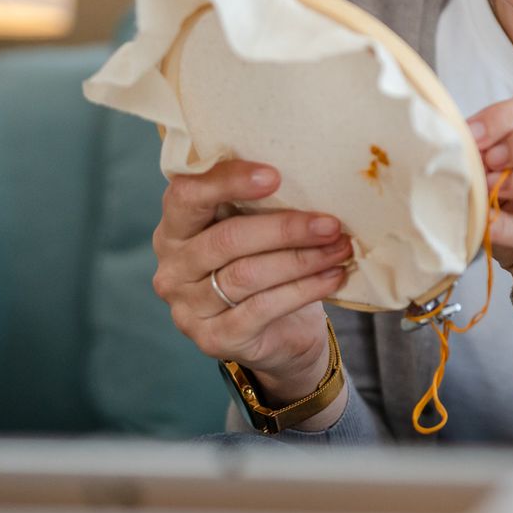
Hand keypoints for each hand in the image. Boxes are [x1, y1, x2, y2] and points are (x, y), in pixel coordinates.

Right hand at [152, 159, 351, 403]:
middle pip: (227, 239)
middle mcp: (173, 268)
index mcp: (175, 229)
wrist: (278, 334)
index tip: (275, 175)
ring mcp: (188, 307)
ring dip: (302, 259)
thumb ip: (262, 204)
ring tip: (340, 248)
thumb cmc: (266, 264)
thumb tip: (311, 174)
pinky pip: (264, 307)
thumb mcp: (257, 229)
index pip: (187, 195)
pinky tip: (333, 277)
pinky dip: (304, 289)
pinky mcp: (215, 338)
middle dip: (285, 229)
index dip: (228, 182)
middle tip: (331, 223)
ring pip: (248, 274)